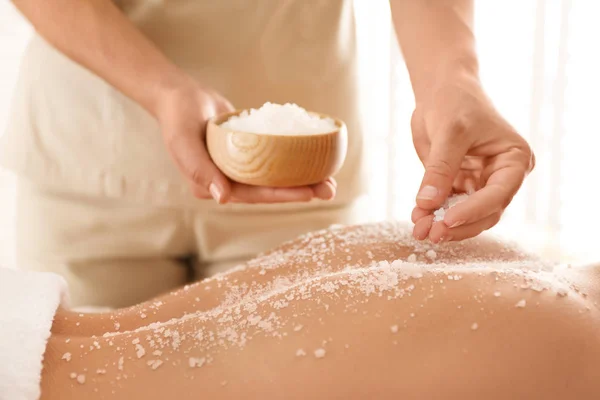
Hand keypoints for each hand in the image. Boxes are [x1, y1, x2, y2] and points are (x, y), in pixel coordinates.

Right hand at [156, 82, 335, 203]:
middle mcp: (228, 182)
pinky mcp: (249, 154)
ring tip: (331, 180)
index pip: (253, 195)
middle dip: (301, 191)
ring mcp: (239, 169)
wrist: (180, 96)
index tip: (308, 193)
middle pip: (269, 189)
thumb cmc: (177, 117)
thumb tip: (224, 198)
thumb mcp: (183, 142)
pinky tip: (315, 158)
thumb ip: (200, 170)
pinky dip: (293, 159)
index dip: (281, 195)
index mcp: (213, 187)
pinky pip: (274, 159)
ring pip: (275, 176)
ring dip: (302, 179)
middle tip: (331, 190)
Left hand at [410, 74, 534, 242]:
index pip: (498, 194)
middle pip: (485, 212)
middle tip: (430, 234)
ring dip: (443, 224)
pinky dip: (434, 214)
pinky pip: (449, 206)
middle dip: (457, 225)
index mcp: (514, 159)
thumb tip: (427, 204)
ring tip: (419, 230)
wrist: (441, 91)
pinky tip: (418, 218)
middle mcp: (502, 175)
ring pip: (467, 214)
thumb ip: (440, 169)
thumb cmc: (455, 102)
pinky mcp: (460, 185)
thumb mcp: (449, 133)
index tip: (447, 221)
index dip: (473, 211)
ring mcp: (481, 182)